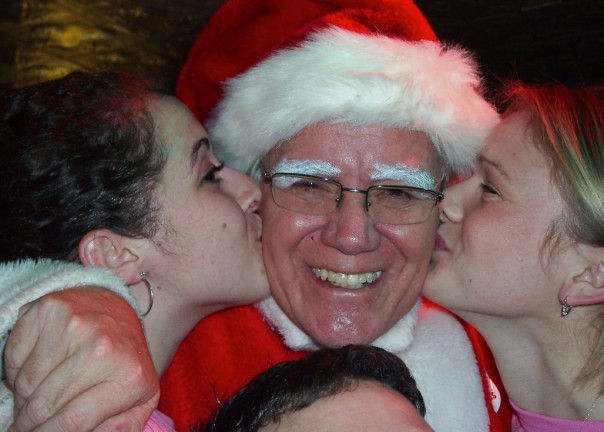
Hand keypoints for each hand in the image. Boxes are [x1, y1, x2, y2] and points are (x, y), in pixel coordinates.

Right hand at [4, 287, 158, 431]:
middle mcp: (103, 347)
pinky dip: (18, 371)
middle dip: (29, 424)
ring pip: (26, 384)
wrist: (120, 310)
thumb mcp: (139, 398)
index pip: (74, 421)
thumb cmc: (125, 359)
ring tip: (41, 392)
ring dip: (25, 396)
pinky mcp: (50, 309)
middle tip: (25, 426)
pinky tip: (39, 367)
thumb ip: (122, 427)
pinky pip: (14, 358)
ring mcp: (75, 325)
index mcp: (129, 375)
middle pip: (44, 405)